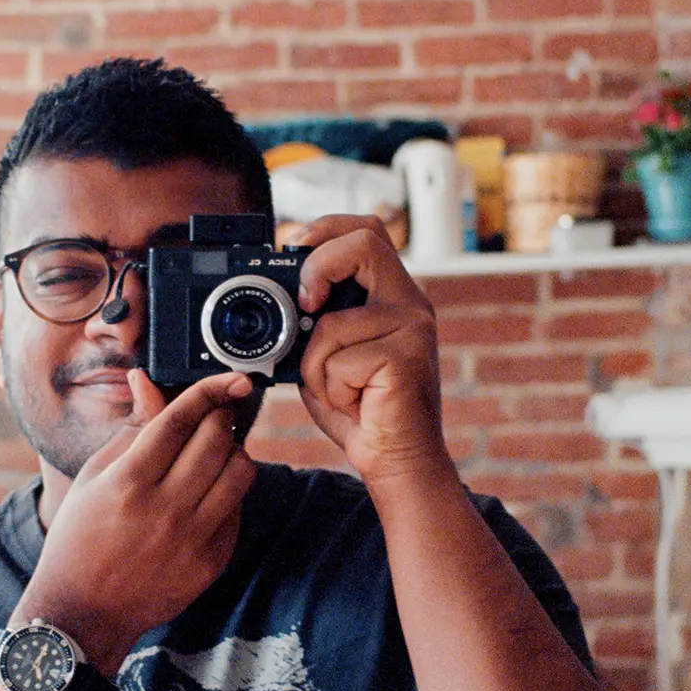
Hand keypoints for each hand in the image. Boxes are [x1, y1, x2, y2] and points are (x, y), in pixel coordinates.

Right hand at [27, 369, 255, 665]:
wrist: (84, 611)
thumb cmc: (80, 538)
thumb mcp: (93, 477)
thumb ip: (131, 429)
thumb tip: (148, 382)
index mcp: (129, 483)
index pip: (181, 419)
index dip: (210, 390)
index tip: (231, 379)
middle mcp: (165, 509)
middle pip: (216, 440)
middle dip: (220, 417)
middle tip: (213, 416)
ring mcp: (192, 539)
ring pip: (240, 472)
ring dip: (232, 452)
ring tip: (213, 454)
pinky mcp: (212, 562)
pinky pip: (236, 509)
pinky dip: (227, 492)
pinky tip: (205, 494)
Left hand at [292, 214, 453, 489]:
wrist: (397, 461)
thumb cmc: (360, 409)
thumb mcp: (325, 354)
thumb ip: (311, 321)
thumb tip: (277, 299)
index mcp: (392, 295)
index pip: (366, 230)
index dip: (325, 230)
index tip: (293, 252)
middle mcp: (411, 303)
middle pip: (365, 241)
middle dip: (318, 266)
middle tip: (303, 302)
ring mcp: (413, 328)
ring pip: (333, 321)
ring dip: (315, 365)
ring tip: (339, 389)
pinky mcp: (407, 358)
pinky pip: (339, 362)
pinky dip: (330, 389)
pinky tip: (356, 404)